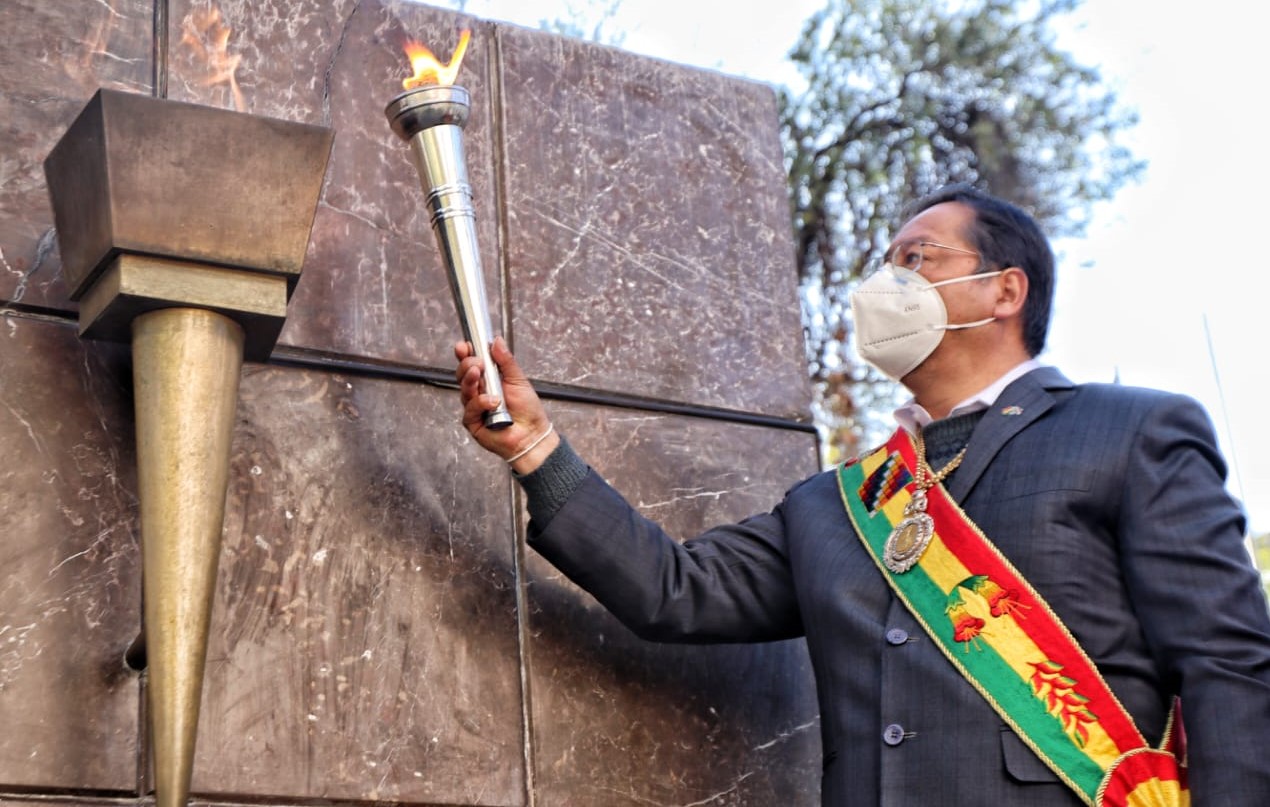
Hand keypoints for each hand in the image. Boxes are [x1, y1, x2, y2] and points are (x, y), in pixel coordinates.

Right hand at [454, 337, 558, 472]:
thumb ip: (506, 361)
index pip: (471, 363)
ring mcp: (474, 407)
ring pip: (464, 390)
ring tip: (479, 375)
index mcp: (488, 380)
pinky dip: (481, 402)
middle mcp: (478, 392)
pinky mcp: (472, 422)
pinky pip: (470, 408)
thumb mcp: (518, 379)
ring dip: (471, 381)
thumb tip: (496, 341)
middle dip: (467, 365)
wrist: (532, 434)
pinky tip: (493, 402)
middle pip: (462, 374)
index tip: (464, 345)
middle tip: (477, 363)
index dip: (465, 354)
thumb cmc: (527, 410)